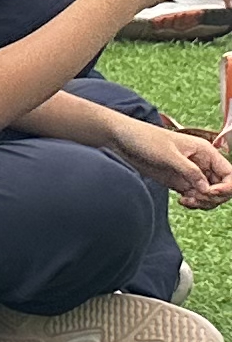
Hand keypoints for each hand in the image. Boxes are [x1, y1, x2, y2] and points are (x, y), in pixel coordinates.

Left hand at [105, 112, 231, 209]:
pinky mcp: (180, 182)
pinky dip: (194, 203)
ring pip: (211, 195)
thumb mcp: (169, 154)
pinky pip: (197, 197)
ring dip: (204, 202)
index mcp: (206, 151)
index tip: (210, 193)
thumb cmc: (144, 139)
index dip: (226, 187)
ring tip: (187, 201)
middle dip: (214, 197)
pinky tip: (183, 201)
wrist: (121, 140)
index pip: (229, 174)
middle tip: (196, 198)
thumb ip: (189, 171)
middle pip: (223, 187)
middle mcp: (202, 163)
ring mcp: (192, 174)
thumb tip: (206, 188)